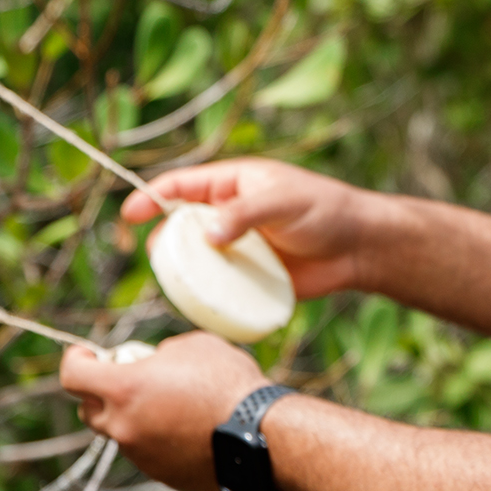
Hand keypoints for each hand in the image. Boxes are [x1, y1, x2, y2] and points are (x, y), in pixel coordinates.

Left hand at [58, 332, 267, 490]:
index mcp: (124, 390)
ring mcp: (141, 456)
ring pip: (123, 434)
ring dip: (136, 418)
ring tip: (175, 405)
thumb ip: (160, 355)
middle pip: (89, 411)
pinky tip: (192, 429)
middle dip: (101, 394)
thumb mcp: (192, 346)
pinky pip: (150, 453)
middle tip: (129, 380)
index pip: (72, 375)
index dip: (76, 359)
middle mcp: (124, 426)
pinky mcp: (162, 475)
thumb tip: (155, 364)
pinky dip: (160, 440)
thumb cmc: (228, 382)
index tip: (87, 354)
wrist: (261, 434)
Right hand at [123, 158, 384, 298]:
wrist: (359, 248)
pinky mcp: (250, 276)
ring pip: (197, 260)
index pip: (181, 186)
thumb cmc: (324, 210)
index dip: (152, 197)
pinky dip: (205, 294)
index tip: (131, 215)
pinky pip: (219, 286)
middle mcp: (230, 216)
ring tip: (174, 284)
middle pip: (181, 226)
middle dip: (162, 240)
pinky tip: (198, 305)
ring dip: (181, 271)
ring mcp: (239, 248)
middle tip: (155, 258)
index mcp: (233, 185)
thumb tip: (207, 234)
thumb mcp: (282, 202)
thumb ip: (244, 213)